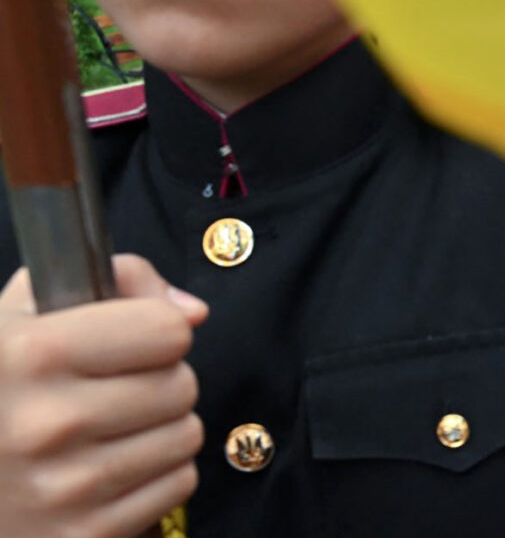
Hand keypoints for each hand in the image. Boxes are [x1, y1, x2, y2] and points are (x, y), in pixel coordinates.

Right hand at [0, 254, 206, 537]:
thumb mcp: (28, 312)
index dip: (157, 330)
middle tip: (116, 390)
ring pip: (188, 435)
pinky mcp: (86, 536)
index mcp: (31, 355)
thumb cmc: (3, 385)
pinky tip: (111, 469)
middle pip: (183, 384)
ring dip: (163, 428)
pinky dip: (156, 475)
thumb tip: (193, 313)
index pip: (168, 330)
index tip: (131, 340)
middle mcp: (46, 424)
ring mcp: (65, 489)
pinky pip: (179, 484)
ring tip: (111, 429)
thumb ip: (118, 282)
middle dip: (161, 381)